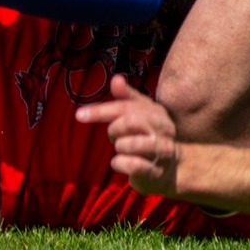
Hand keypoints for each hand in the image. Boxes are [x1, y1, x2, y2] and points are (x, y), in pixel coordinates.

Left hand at [78, 76, 180, 194]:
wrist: (170, 169)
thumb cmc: (149, 138)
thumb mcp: (141, 115)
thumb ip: (127, 98)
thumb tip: (116, 79)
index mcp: (158, 112)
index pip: (127, 106)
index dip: (102, 110)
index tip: (79, 115)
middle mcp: (164, 128)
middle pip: (130, 121)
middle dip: (114, 130)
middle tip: (114, 136)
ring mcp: (162, 150)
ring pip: (129, 143)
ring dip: (119, 147)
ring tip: (123, 149)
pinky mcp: (156, 171)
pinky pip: (131, 165)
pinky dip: (119, 163)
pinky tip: (121, 163)